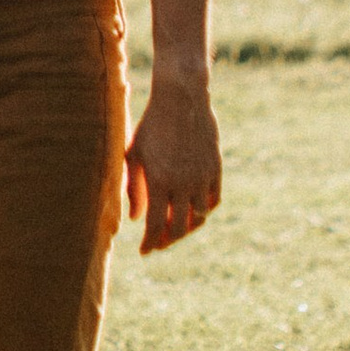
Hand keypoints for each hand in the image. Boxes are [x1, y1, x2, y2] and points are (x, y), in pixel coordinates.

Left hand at [127, 71, 220, 255]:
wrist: (181, 99)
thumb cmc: (151, 124)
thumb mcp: (135, 154)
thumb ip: (133, 188)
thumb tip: (135, 219)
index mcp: (159, 181)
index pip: (154, 225)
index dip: (149, 242)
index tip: (144, 251)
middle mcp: (182, 183)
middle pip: (178, 227)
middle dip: (166, 240)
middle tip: (158, 243)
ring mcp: (201, 177)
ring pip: (198, 218)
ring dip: (186, 228)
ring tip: (175, 229)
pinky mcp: (215, 169)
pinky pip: (212, 200)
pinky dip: (203, 211)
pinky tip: (193, 212)